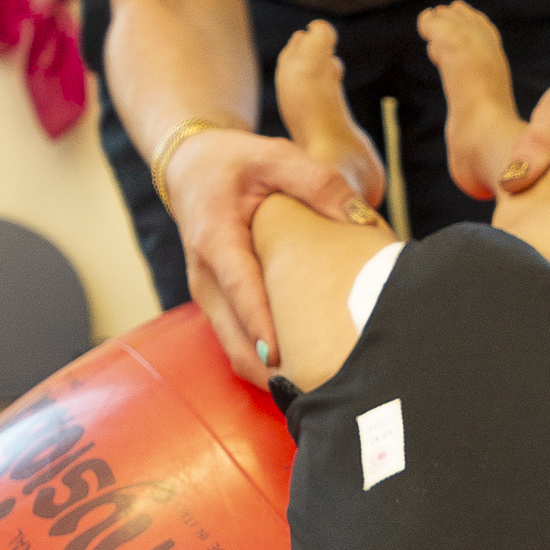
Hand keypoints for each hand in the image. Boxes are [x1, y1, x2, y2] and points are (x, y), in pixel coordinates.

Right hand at [164, 127, 382, 384]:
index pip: (240, 289)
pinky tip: (300, 374)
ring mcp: (207, 294)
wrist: (189, 168)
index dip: (260, 325)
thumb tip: (361, 217)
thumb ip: (318, 182)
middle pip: (233, 336)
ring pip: (233, 348)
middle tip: (315, 391)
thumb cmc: (235, 161)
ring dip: (267, 373)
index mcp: (216, 238)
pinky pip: (236, 342)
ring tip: (312, 393)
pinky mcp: (215, 303)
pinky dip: (262, 362)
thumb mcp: (277, 156)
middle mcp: (205, 275)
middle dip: (268, 369)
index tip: (280, 357)